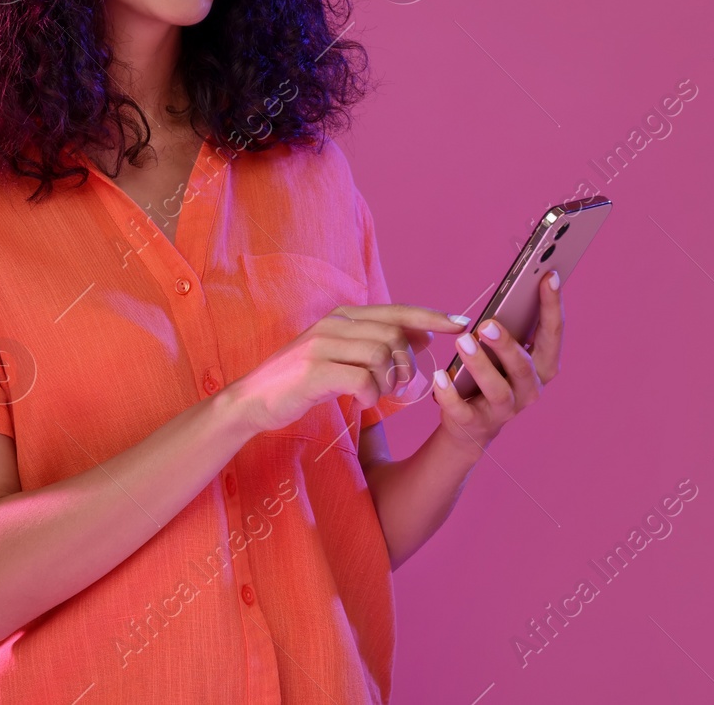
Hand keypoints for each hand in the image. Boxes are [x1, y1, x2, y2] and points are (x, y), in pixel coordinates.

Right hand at [223, 304, 469, 435]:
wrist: (251, 400)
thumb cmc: (299, 381)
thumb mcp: (340, 355)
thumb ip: (377, 343)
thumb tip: (424, 337)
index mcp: (342, 316)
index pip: (397, 310)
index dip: (432, 316)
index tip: (462, 323)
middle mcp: (333, 324)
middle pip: (393, 335)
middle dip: (407, 363)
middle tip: (400, 385)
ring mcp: (321, 346)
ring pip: (381, 356)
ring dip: (388, 382)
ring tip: (377, 395)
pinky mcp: (314, 372)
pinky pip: (362, 380)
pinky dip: (370, 395)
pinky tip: (361, 403)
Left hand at [430, 269, 563, 459]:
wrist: (471, 422)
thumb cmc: (492, 373)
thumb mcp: (504, 350)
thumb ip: (513, 326)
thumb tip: (518, 287)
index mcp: (542, 366)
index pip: (553, 334)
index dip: (553, 305)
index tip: (549, 276)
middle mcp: (530, 389)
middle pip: (524, 366)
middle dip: (507, 344)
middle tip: (487, 323)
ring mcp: (505, 409)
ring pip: (498, 389)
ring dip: (480, 365)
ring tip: (463, 342)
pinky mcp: (476, 423)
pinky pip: (463, 410)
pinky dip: (450, 394)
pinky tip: (440, 377)